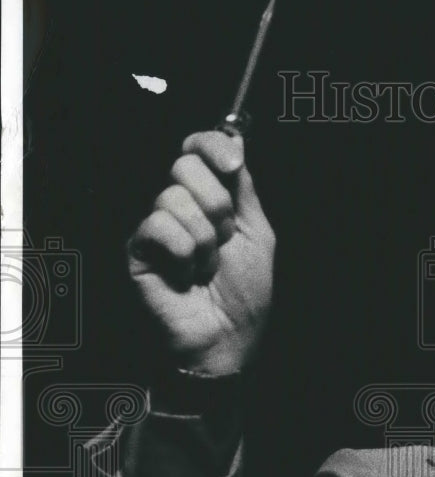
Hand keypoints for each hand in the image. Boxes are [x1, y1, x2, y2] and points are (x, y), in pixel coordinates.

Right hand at [127, 131, 274, 374]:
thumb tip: (235, 139)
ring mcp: (156, 226)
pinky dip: (183, 253)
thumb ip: (244, 187)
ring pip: (174, 198)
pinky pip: (158, 225)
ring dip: (205, 240)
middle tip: (224, 240)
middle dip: (217, 205)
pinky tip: (185, 275)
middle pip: (185, 165)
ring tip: (206, 266)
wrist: (229, 337)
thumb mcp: (256, 232)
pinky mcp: (137, 249)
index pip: (197, 148)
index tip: (234, 164)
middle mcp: (179, 206)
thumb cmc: (244, 293)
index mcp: (209, 197)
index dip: (212, 146)